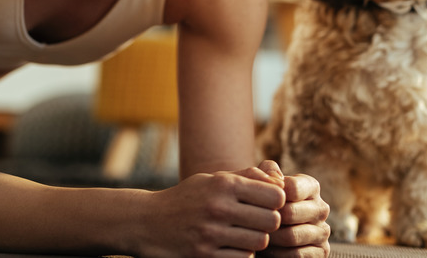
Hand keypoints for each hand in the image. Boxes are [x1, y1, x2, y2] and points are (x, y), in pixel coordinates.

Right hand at [139, 166, 285, 257]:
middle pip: (272, 221)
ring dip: (255, 240)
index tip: (266, 204)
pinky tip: (229, 246)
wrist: (146, 222)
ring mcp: (211, 234)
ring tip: (243, 234)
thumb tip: (280, 179)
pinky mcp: (204, 256)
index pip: (275, 196)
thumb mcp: (212, 179)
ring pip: (259, 243)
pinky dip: (240, 254)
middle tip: (257, 222)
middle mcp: (218, 208)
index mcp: (223, 184)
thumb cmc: (187, 198)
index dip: (276, 201)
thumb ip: (248, 176)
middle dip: (268, 222)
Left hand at [258, 160, 330, 256]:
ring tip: (255, 236)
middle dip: (267, 220)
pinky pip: (296, 255)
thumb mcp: (263, 184)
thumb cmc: (263, 204)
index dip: (269, 197)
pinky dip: (278, 254)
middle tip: (250, 223)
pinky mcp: (322, 252)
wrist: (264, 233)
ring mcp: (323, 231)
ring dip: (270, 239)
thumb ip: (267, 172)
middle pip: (290, 213)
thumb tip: (276, 176)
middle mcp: (321, 208)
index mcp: (311, 186)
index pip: (292, 188)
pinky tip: (267, 251)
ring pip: (292, 236)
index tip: (254, 202)